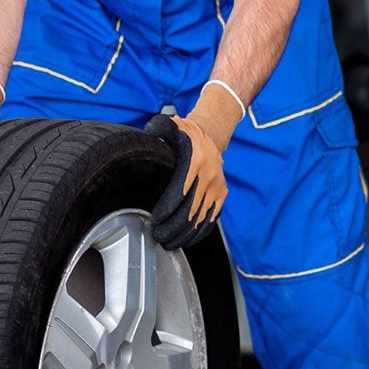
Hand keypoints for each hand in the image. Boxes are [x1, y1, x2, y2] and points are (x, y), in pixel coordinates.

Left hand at [145, 84, 242, 249]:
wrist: (211, 136)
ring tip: (168, 242)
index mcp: (195, 159)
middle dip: (173, 227)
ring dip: (184, 234)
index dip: (168, 208)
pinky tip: (186, 240)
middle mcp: (209, 175)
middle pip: (191, 209)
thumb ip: (157, 129)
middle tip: (158, 236)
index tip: (155, 218)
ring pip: (201, 219)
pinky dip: (198, 233)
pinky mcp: (222, 196)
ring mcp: (217, 187)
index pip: (181, 190)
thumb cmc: (184, 134)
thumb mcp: (169, 125)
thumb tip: (145, 139)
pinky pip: (211, 219)